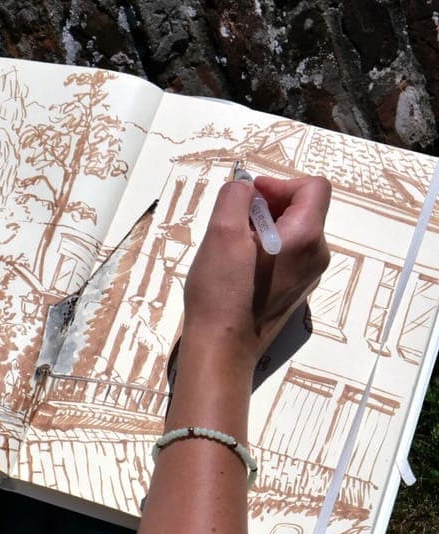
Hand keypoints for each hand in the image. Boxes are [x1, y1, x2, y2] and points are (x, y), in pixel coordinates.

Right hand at [182, 176, 331, 372]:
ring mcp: (308, 276)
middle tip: (233, 221)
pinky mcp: (294, 290)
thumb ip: (235, 197)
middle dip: (267, 205)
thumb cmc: (222, 291)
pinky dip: (264, 248)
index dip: (279, 183)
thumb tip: (245, 189)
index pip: (313, 187)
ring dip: (262, 227)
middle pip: (302, 209)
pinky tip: (238, 266)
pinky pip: (286, 255)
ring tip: (232, 245)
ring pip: (292, 232)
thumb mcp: (221, 233)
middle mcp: (316, 255)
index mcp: (307, 237)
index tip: (249, 197)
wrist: (222, 345)